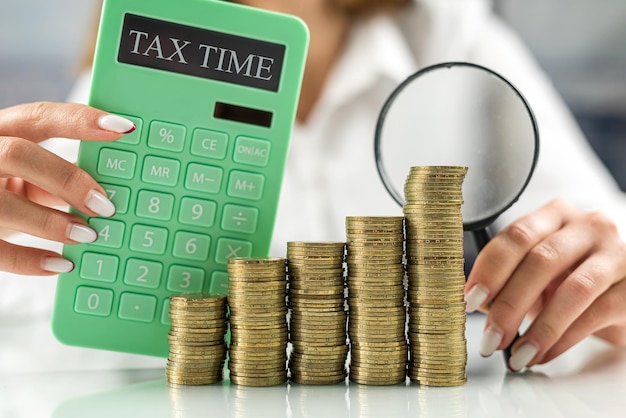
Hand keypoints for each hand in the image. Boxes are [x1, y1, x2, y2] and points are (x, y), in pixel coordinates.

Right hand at [0, 102, 134, 274]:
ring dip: (52, 223)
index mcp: (0, 132)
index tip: (123, 128)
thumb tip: (106, 194)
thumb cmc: (1, 188)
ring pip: (5, 203)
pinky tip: (62, 264)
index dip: (81, 121)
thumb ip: (54, 177)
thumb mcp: (22, 174)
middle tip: (104, 205)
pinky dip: (30, 261)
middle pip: (18, 154)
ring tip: (88, 236)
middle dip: (67, 179)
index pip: (39, 117)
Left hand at [465, 198, 625, 370]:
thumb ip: (508, 280)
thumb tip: (480, 303)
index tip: (469, 301)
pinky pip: (595, 315)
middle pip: (541, 261)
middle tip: (489, 337)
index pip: (517, 235)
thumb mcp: (536, 272)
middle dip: (509, 304)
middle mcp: (588, 227)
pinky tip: (542, 355)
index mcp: (555, 215)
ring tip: (516, 355)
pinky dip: (563, 340)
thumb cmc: (570, 278)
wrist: (621, 292)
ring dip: (539, 328)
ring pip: (573, 290)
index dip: (490, 269)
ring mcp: (616, 254)